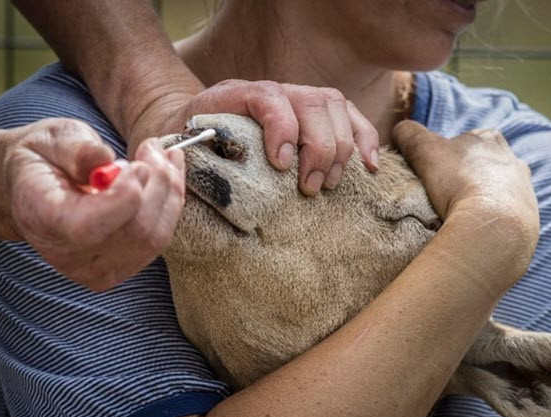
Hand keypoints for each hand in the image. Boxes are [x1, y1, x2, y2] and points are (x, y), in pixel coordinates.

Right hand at [0, 118, 185, 290]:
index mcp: (43, 220)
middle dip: (157, 183)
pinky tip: (167, 174)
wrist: (30, 187)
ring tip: (161, 155)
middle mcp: (69, 256)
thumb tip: (104, 157)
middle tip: (152, 147)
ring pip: (155, 237)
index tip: (136, 163)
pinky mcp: (121, 268)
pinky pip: (159, 239)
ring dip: (170, 191)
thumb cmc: (44, 159)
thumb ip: (77, 149)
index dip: (125, 195)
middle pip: (135, 231)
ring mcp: (97, 270)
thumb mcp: (53, 139)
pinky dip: (171, 204)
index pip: (90, 226)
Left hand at [123, 79, 379, 196]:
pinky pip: (352, 116)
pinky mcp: (320, 113)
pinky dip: (365, 140)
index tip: (282, 166)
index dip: (281, 128)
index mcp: (235, 95)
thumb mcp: (183, 148)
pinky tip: (368, 167)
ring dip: (340, 149)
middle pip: (312, 103)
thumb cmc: (193, 144)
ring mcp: (299, 98)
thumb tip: (201, 191)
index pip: (267, 97)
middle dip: (317, 148)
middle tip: (309, 189)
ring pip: (335, 107)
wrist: (197, 125)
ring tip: (328, 185)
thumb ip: (189, 161)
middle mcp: (274, 90)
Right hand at [393, 121, 539, 285]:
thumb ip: (409, 133)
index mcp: (490, 139)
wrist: (493, 225)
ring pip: (495, 191)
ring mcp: (524, 190)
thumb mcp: (423, 149)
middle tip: (444, 195)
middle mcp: (513, 160)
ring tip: (459, 216)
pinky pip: (503, 215)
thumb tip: (401, 130)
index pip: (464, 141)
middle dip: (465, 178)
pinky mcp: (529, 217)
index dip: (444, 156)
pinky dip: (490, 220)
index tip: (432, 173)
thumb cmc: (458, 181)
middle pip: (481, 167)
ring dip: (479, 200)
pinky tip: (475, 229)